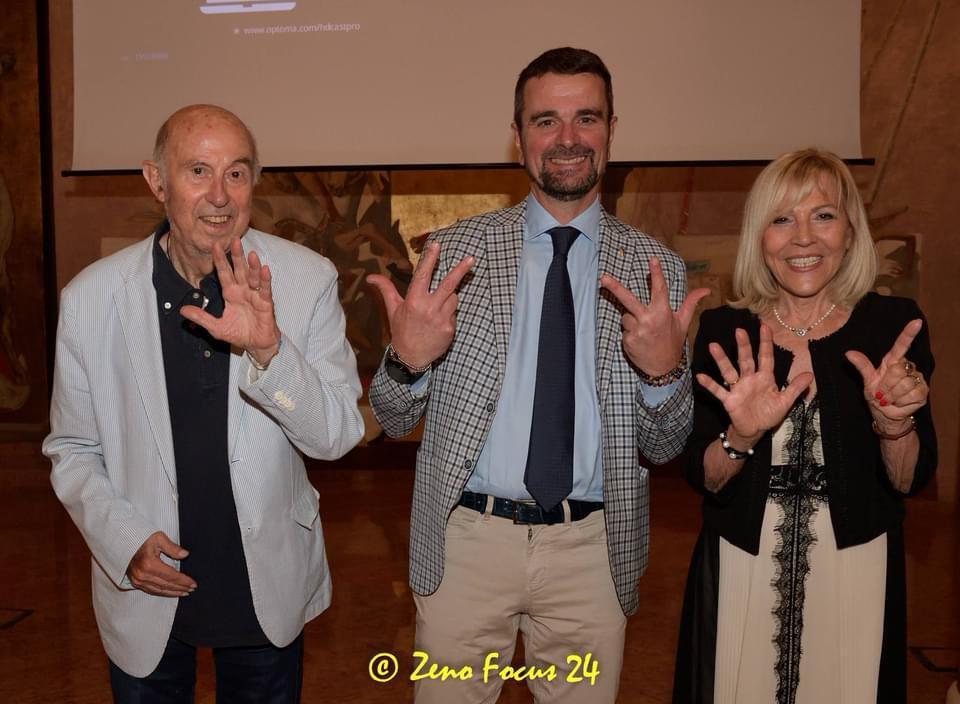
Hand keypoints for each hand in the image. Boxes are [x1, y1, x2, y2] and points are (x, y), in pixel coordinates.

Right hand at [126, 531, 195, 596]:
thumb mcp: (158, 538)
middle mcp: (143, 575)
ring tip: (184, 592)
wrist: (123, 542)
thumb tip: (185, 554)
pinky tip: (169, 592)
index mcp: (150, 564)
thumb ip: (173, 547)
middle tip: (192, 589)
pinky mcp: (135, 582)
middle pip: (167, 585)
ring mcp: (138, 580)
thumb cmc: (142, 539)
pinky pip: (151, 590)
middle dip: (181, 588)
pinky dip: (162, 592)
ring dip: (173, 593)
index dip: (184, 581)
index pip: (172, 576)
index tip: (194, 584)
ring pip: (159, 590)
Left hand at [180, 238, 281, 366]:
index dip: (219, 260)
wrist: (255, 344)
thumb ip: (201, 317)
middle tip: (234, 239)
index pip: (224, 273)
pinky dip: (265, 279)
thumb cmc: (238, 333)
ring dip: (252, 265)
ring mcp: (255, 295)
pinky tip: (264, 269)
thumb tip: (182, 311)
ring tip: (251, 254)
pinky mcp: (266, 303)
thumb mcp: (216, 327)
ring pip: (253, 277)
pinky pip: (265, 289)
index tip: (214, 245)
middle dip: (237, 255)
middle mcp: (243, 290)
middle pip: (239, 269)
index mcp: (230, 293)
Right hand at [367, 241, 473, 368]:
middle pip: (449, 284)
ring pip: (453, 298)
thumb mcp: (393, 309)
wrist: (411, 358)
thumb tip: (371, 276)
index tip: (437, 245)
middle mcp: (429, 308)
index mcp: (414, 301)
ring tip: (436, 308)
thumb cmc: (401, 331)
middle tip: (471, 259)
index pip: (423, 275)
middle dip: (461, 270)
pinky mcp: (450, 328)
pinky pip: (454, 313)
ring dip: (449, 298)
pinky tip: (439, 322)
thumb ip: (386, 289)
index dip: (430, 258)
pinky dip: (449, 314)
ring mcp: (441, 319)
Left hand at [600, 257, 709, 375]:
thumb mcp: (683, 322)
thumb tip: (706, 290)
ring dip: (632, 320)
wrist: (663, 368)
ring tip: (643, 331)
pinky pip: (624, 330)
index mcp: (662, 313)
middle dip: (614, 287)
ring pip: (626, 316)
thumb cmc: (672, 342)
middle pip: (628, 299)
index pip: (659, 289)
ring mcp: (636, 330)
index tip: (652, 259)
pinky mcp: (627, 340)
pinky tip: (639, 340)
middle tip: (602, 277)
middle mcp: (648, 320)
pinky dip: (630, 332)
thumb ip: (690, 303)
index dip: (656, 273)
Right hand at [697, 325, 812, 442]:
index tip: (765, 327)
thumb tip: (810, 375)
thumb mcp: (785, 402)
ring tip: (713, 346)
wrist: (754, 430)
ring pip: (728, 371)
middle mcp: (749, 379)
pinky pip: (718, 390)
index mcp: (765, 378)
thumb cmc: (768, 414)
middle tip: (739, 330)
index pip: (766, 357)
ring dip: (721, 360)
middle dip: (743, 345)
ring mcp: (737, 388)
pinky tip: (700, 376)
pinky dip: (709, 384)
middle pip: (746, 359)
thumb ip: (795, 388)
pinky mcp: (729, 400)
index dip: (766, 343)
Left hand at [845, 319, 927, 431]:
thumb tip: (848, 353)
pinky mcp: (923, 391)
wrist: (885, 415)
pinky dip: (900, 402)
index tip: (916, 321)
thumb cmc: (876, 396)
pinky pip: (911, 395)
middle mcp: (907, 367)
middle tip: (881, 393)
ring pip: (904, 384)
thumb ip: (862, 366)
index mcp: (893, 361)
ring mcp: (916, 379)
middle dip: (886, 385)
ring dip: (892, 396)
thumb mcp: (867, 381)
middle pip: (897, 371)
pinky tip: (899, 403)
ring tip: (889, 399)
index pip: (901, 345)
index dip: (908, 333)